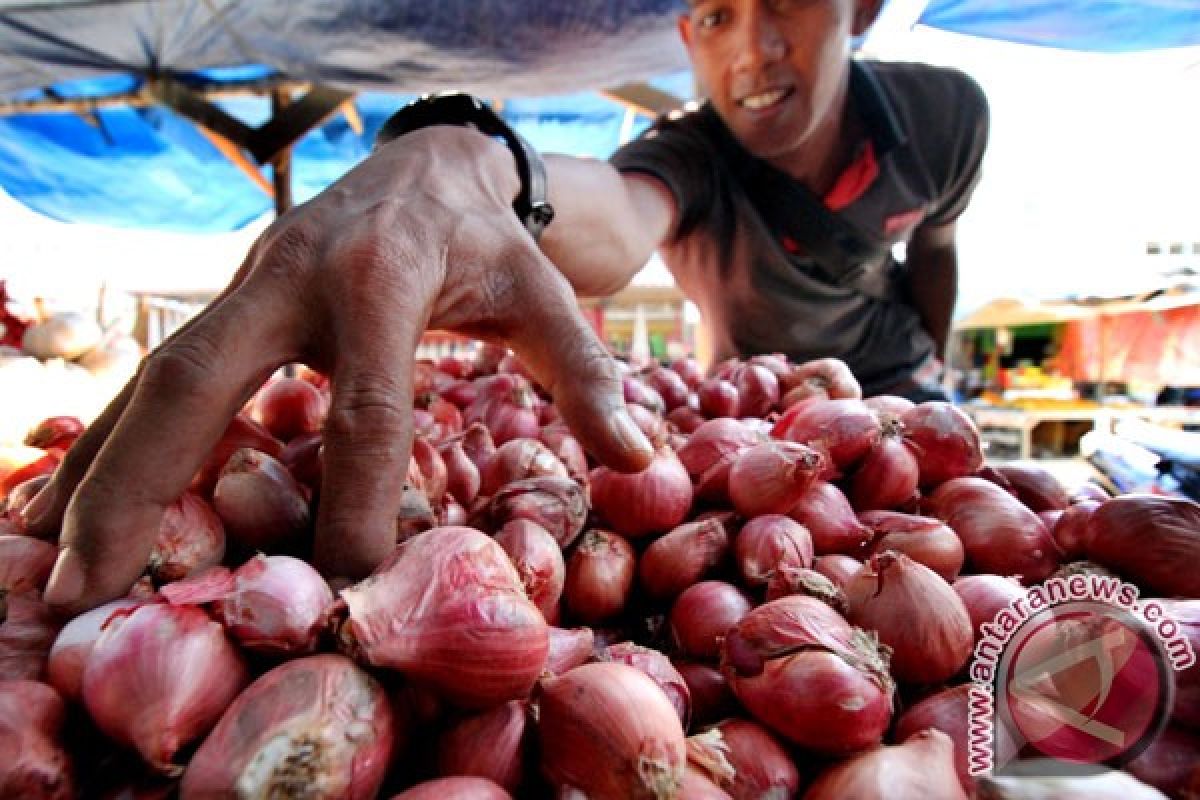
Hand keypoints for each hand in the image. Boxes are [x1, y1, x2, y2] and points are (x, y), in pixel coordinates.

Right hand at [28, 127, 653, 615]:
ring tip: (51, 572)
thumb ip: (587, 373)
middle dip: (144, 484)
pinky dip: (107, 445)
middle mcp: (288, 277)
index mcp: (381, 278)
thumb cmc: (488, 241)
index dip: (350, 500)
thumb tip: (641, 460)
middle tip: (98, 587)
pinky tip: (65, 508)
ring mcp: (242, 288)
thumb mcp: (544, 294)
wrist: (428, 165)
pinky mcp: (224, 304)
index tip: (338, 587)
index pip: (359, 406)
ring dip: (97, 475)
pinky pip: (151, 380)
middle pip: (196, 381)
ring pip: (149, 382)